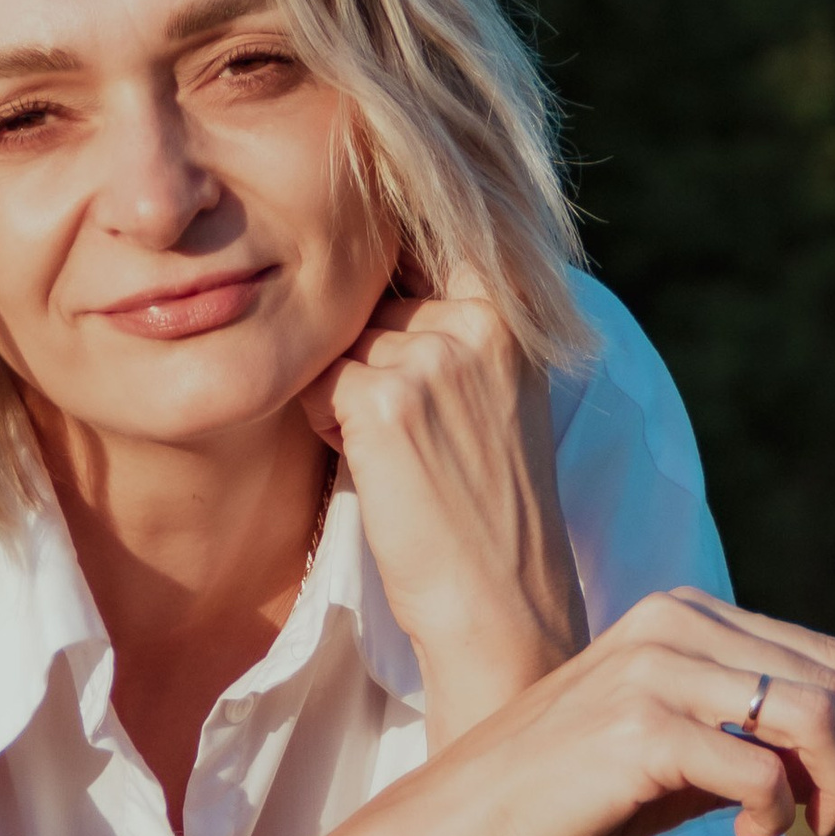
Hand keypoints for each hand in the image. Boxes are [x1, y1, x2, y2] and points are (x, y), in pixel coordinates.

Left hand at [301, 269, 584, 731]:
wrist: (499, 598)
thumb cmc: (490, 503)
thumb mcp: (501, 392)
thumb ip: (460, 326)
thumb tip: (380, 262)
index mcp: (515, 315)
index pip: (440, 238)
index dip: (400, 261)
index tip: (394, 285)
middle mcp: (478, 323)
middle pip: (378, 300)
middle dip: (373, 350)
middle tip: (413, 427)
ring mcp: (431, 357)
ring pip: (344, 341)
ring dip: (348, 389)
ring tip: (399, 451)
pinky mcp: (384, 400)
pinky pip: (319, 382)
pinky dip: (329, 422)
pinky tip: (373, 465)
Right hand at [424, 585, 834, 835]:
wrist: (469, 826)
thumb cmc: (577, 795)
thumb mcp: (684, 753)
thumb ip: (764, 742)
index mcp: (690, 613)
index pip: (829, 654)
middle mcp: (677, 622)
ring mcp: (658, 670)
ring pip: (814, 717)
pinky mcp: (641, 730)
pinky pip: (760, 770)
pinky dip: (780, 814)